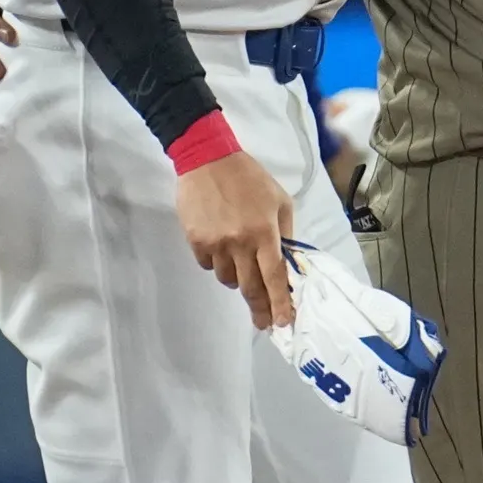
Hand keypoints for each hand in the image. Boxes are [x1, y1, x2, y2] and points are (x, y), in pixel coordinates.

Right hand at [175, 150, 296, 328]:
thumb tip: (287, 262)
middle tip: (264, 322)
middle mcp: (240, 242)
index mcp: (265, 231)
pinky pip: (209, 266)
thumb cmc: (250, 178)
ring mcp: (216, 243)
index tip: (282, 322)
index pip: (274, 276)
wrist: (208, 159)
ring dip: (237, 279)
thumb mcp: (279, 200)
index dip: (279, 302)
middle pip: (251, 287)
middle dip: (259, 308)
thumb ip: (284, 232)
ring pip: (227, 279)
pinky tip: (220, 247)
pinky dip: (217, 263)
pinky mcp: (196, 241)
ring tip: (240, 263)